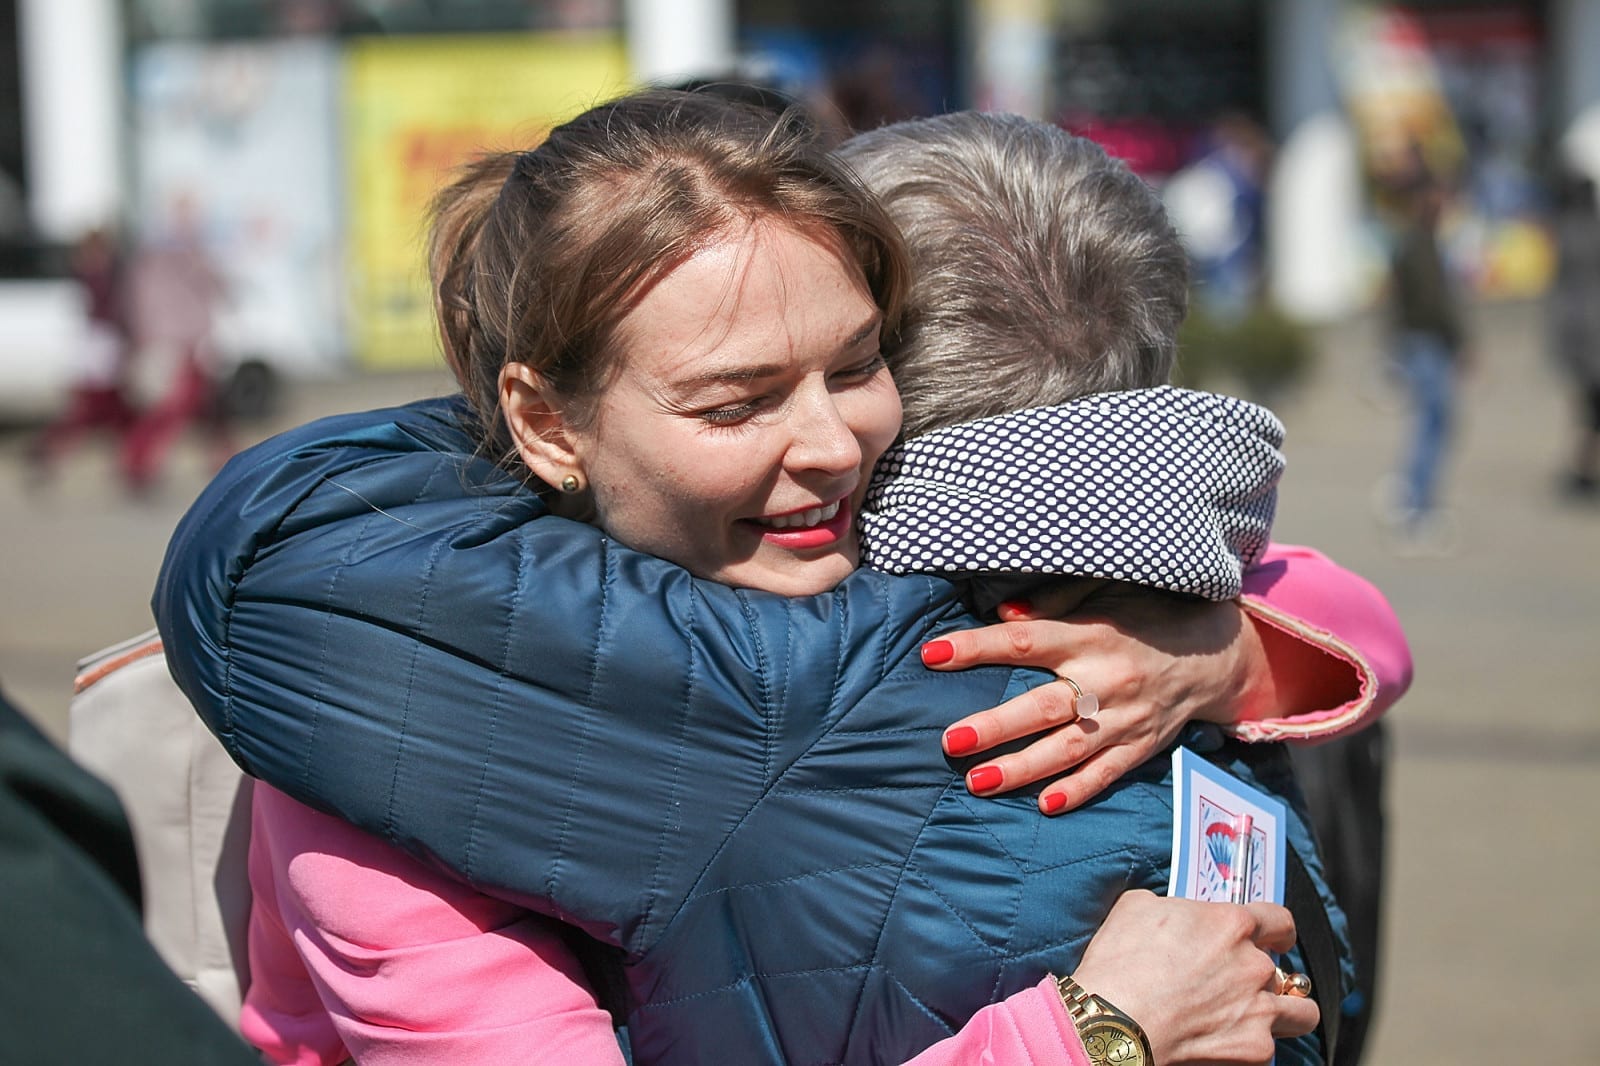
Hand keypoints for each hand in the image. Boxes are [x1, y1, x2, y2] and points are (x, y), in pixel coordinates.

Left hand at [924, 583, 1272, 812]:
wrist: (1213, 654)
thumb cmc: (1145, 619)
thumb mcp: (1105, 596)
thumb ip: (1054, 603)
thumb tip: (1004, 613)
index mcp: (1090, 635)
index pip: (1025, 641)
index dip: (978, 647)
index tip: (933, 654)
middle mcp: (1106, 680)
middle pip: (1043, 706)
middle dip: (996, 726)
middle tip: (950, 741)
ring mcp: (1125, 719)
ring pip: (1068, 749)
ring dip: (1022, 768)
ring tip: (978, 782)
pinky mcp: (1141, 746)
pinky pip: (1108, 774)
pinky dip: (1078, 790)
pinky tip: (1046, 805)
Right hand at [1070, 890, 1317, 1065]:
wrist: (1115, 1020)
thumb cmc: (1121, 963)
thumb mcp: (1138, 907)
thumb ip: (1172, 906)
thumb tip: (1175, 913)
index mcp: (1232, 924)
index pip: (1280, 920)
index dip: (1277, 930)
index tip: (1274, 938)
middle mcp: (1255, 964)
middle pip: (1285, 969)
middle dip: (1263, 975)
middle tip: (1238, 983)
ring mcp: (1260, 1008)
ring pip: (1302, 1012)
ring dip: (1287, 1012)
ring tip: (1261, 1015)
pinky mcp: (1255, 1047)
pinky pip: (1269, 1046)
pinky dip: (1251, 1044)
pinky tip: (1225, 1041)